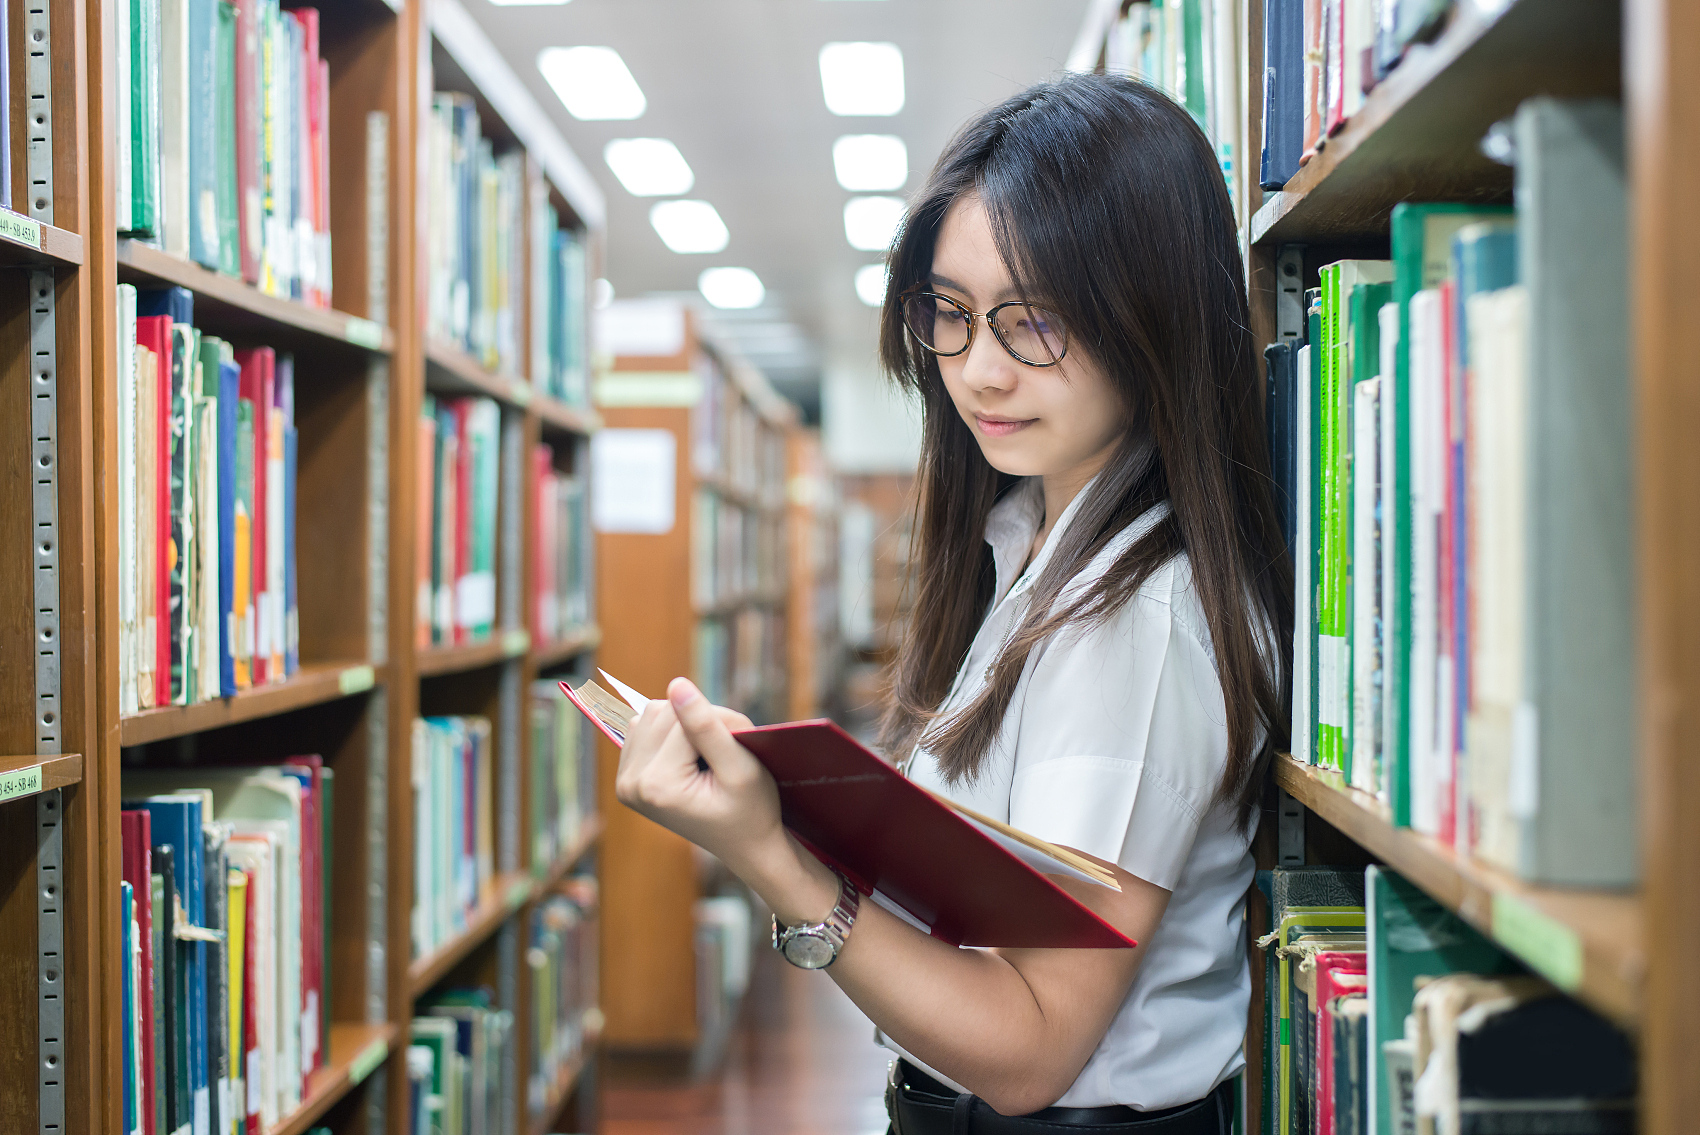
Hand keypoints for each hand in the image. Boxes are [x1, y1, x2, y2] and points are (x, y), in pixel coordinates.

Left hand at [613, 677, 786, 875]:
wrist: (746, 845)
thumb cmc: (752, 810)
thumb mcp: (739, 767)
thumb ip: (706, 725)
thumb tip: (676, 684)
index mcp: (656, 786)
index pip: (684, 720)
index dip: (721, 723)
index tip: (741, 748)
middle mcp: (630, 784)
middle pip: (663, 712)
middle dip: (701, 722)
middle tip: (726, 755)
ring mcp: (625, 782)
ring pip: (652, 714)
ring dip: (684, 725)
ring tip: (708, 758)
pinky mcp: (627, 777)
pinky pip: (644, 726)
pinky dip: (671, 732)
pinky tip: (688, 758)